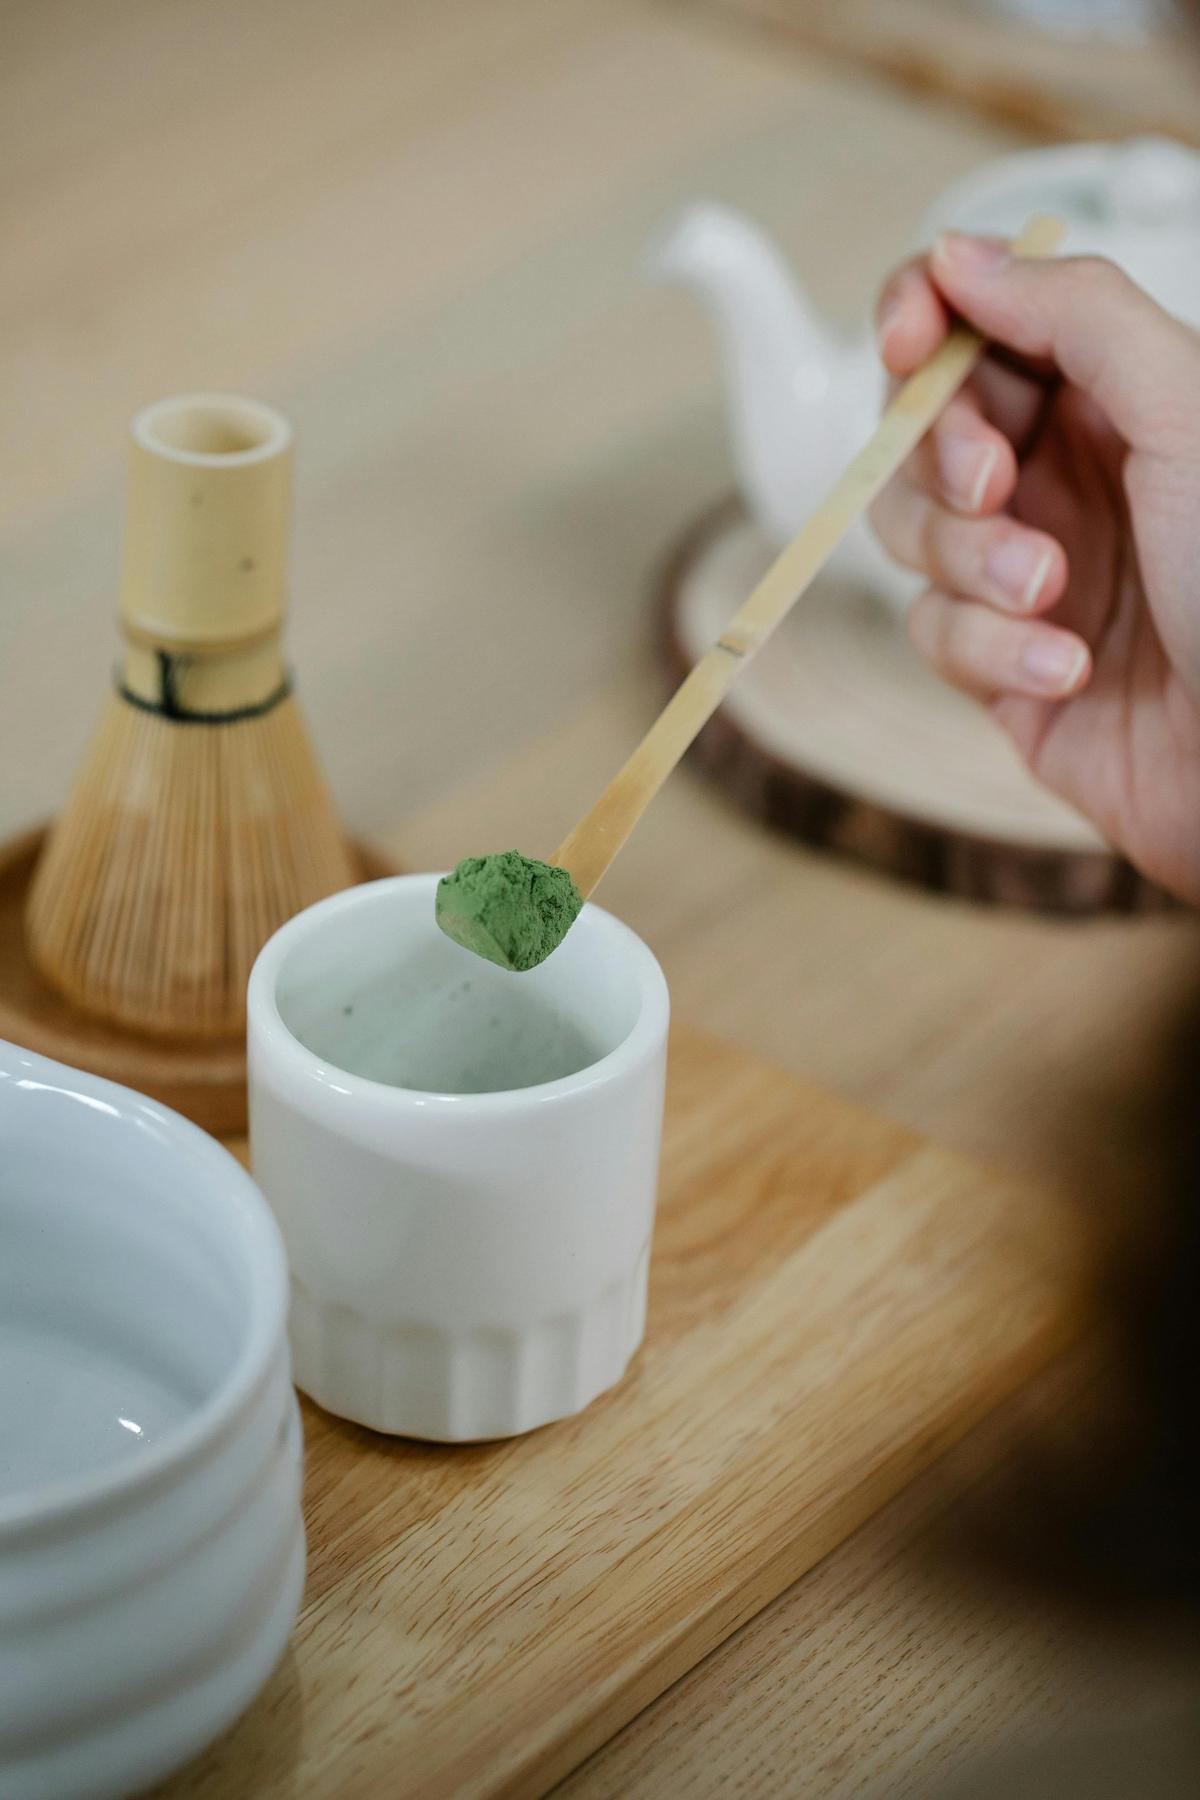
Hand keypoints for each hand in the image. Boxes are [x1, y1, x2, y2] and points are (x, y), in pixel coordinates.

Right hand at [871, 233, 1199, 903]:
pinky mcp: (1001, 667)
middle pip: (922, 427)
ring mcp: (1025, 571)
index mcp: (1113, 399)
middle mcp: (1064, 477)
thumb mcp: (1185, 412)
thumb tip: (958, 255)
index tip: (908, 340)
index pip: (980, 326)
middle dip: (945, 455)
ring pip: (913, 533)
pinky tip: (1068, 670)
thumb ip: (1074, 314)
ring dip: (972, 563)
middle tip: (995, 485)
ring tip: (1052, 595)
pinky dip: (992, 650)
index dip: (925, 319)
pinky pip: (936, 632)